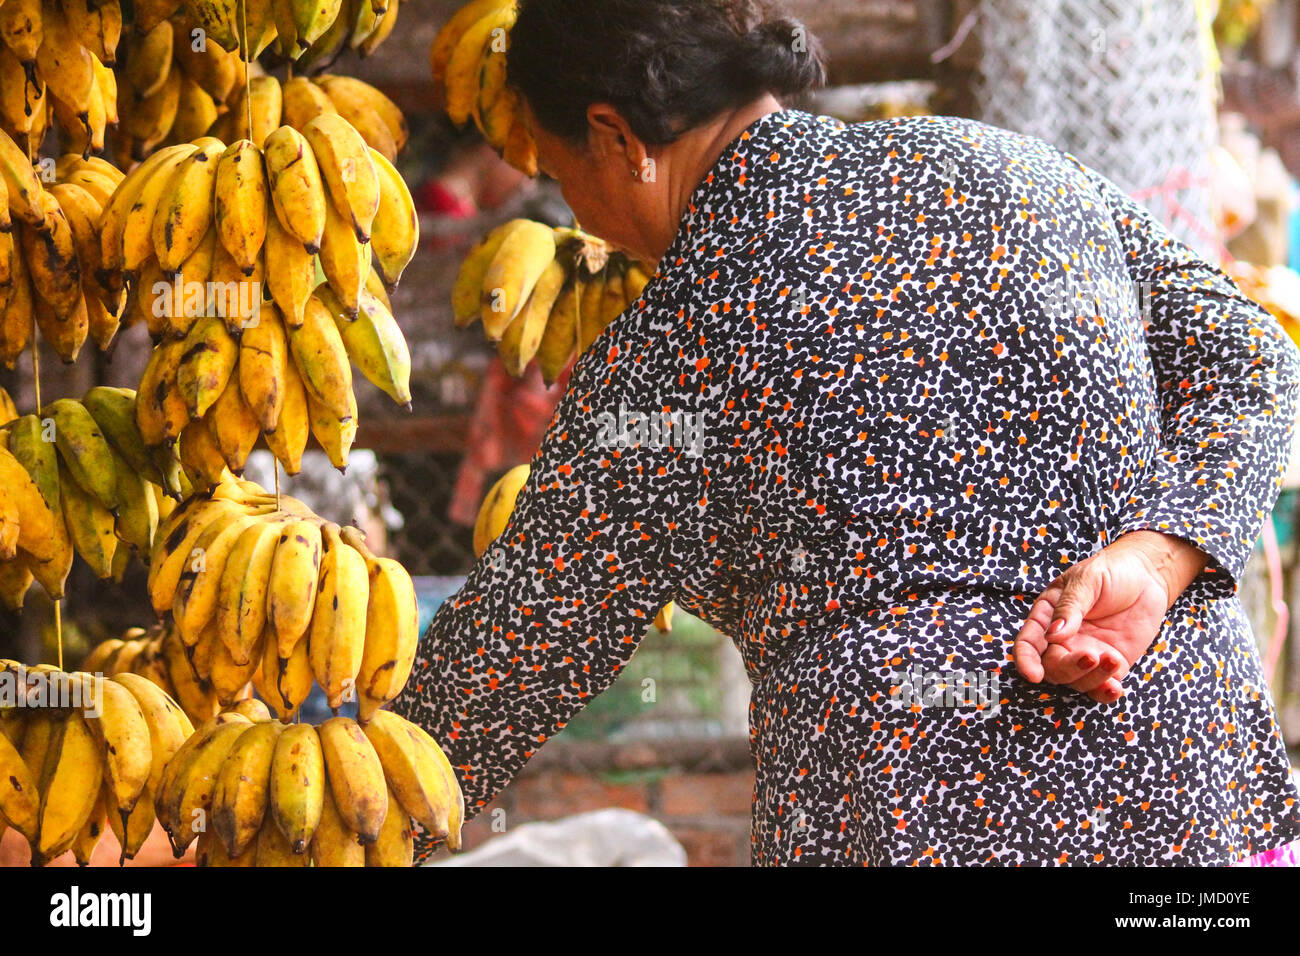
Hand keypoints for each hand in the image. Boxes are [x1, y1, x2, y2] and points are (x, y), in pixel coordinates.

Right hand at [1013, 531, 1207, 702]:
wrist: (1148, 576)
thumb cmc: (1111, 571)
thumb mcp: (1087, 581)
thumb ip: (1070, 607)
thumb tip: (1052, 635)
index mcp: (1048, 616)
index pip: (1028, 643)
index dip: (1026, 660)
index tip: (1034, 674)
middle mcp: (1062, 640)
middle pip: (1052, 667)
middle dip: (1068, 668)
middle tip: (1090, 656)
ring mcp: (1087, 653)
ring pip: (1077, 681)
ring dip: (1092, 678)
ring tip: (1113, 660)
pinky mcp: (1112, 664)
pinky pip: (1102, 687)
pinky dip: (1106, 693)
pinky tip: (1116, 688)